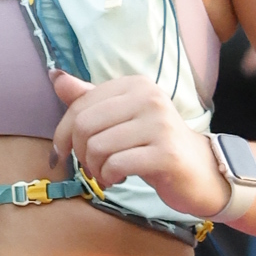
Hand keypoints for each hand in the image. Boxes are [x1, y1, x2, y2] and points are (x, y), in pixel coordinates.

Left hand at [48, 69, 224, 217]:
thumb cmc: (155, 144)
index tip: (64, 153)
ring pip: (98, 147)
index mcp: (135, 85)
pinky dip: (108, 177)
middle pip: (85, 125)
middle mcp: (148, 98)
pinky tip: (118, 179)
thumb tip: (55, 76)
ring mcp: (159, 125)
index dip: (63, 133)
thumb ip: (89, 98)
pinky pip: (117, 164)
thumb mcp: (121, 117)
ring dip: (95, 169)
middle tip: (91, 167)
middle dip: (79, 153)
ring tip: (106, 174)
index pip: (80, 104)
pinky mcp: (165, 153)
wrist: (200, 170)